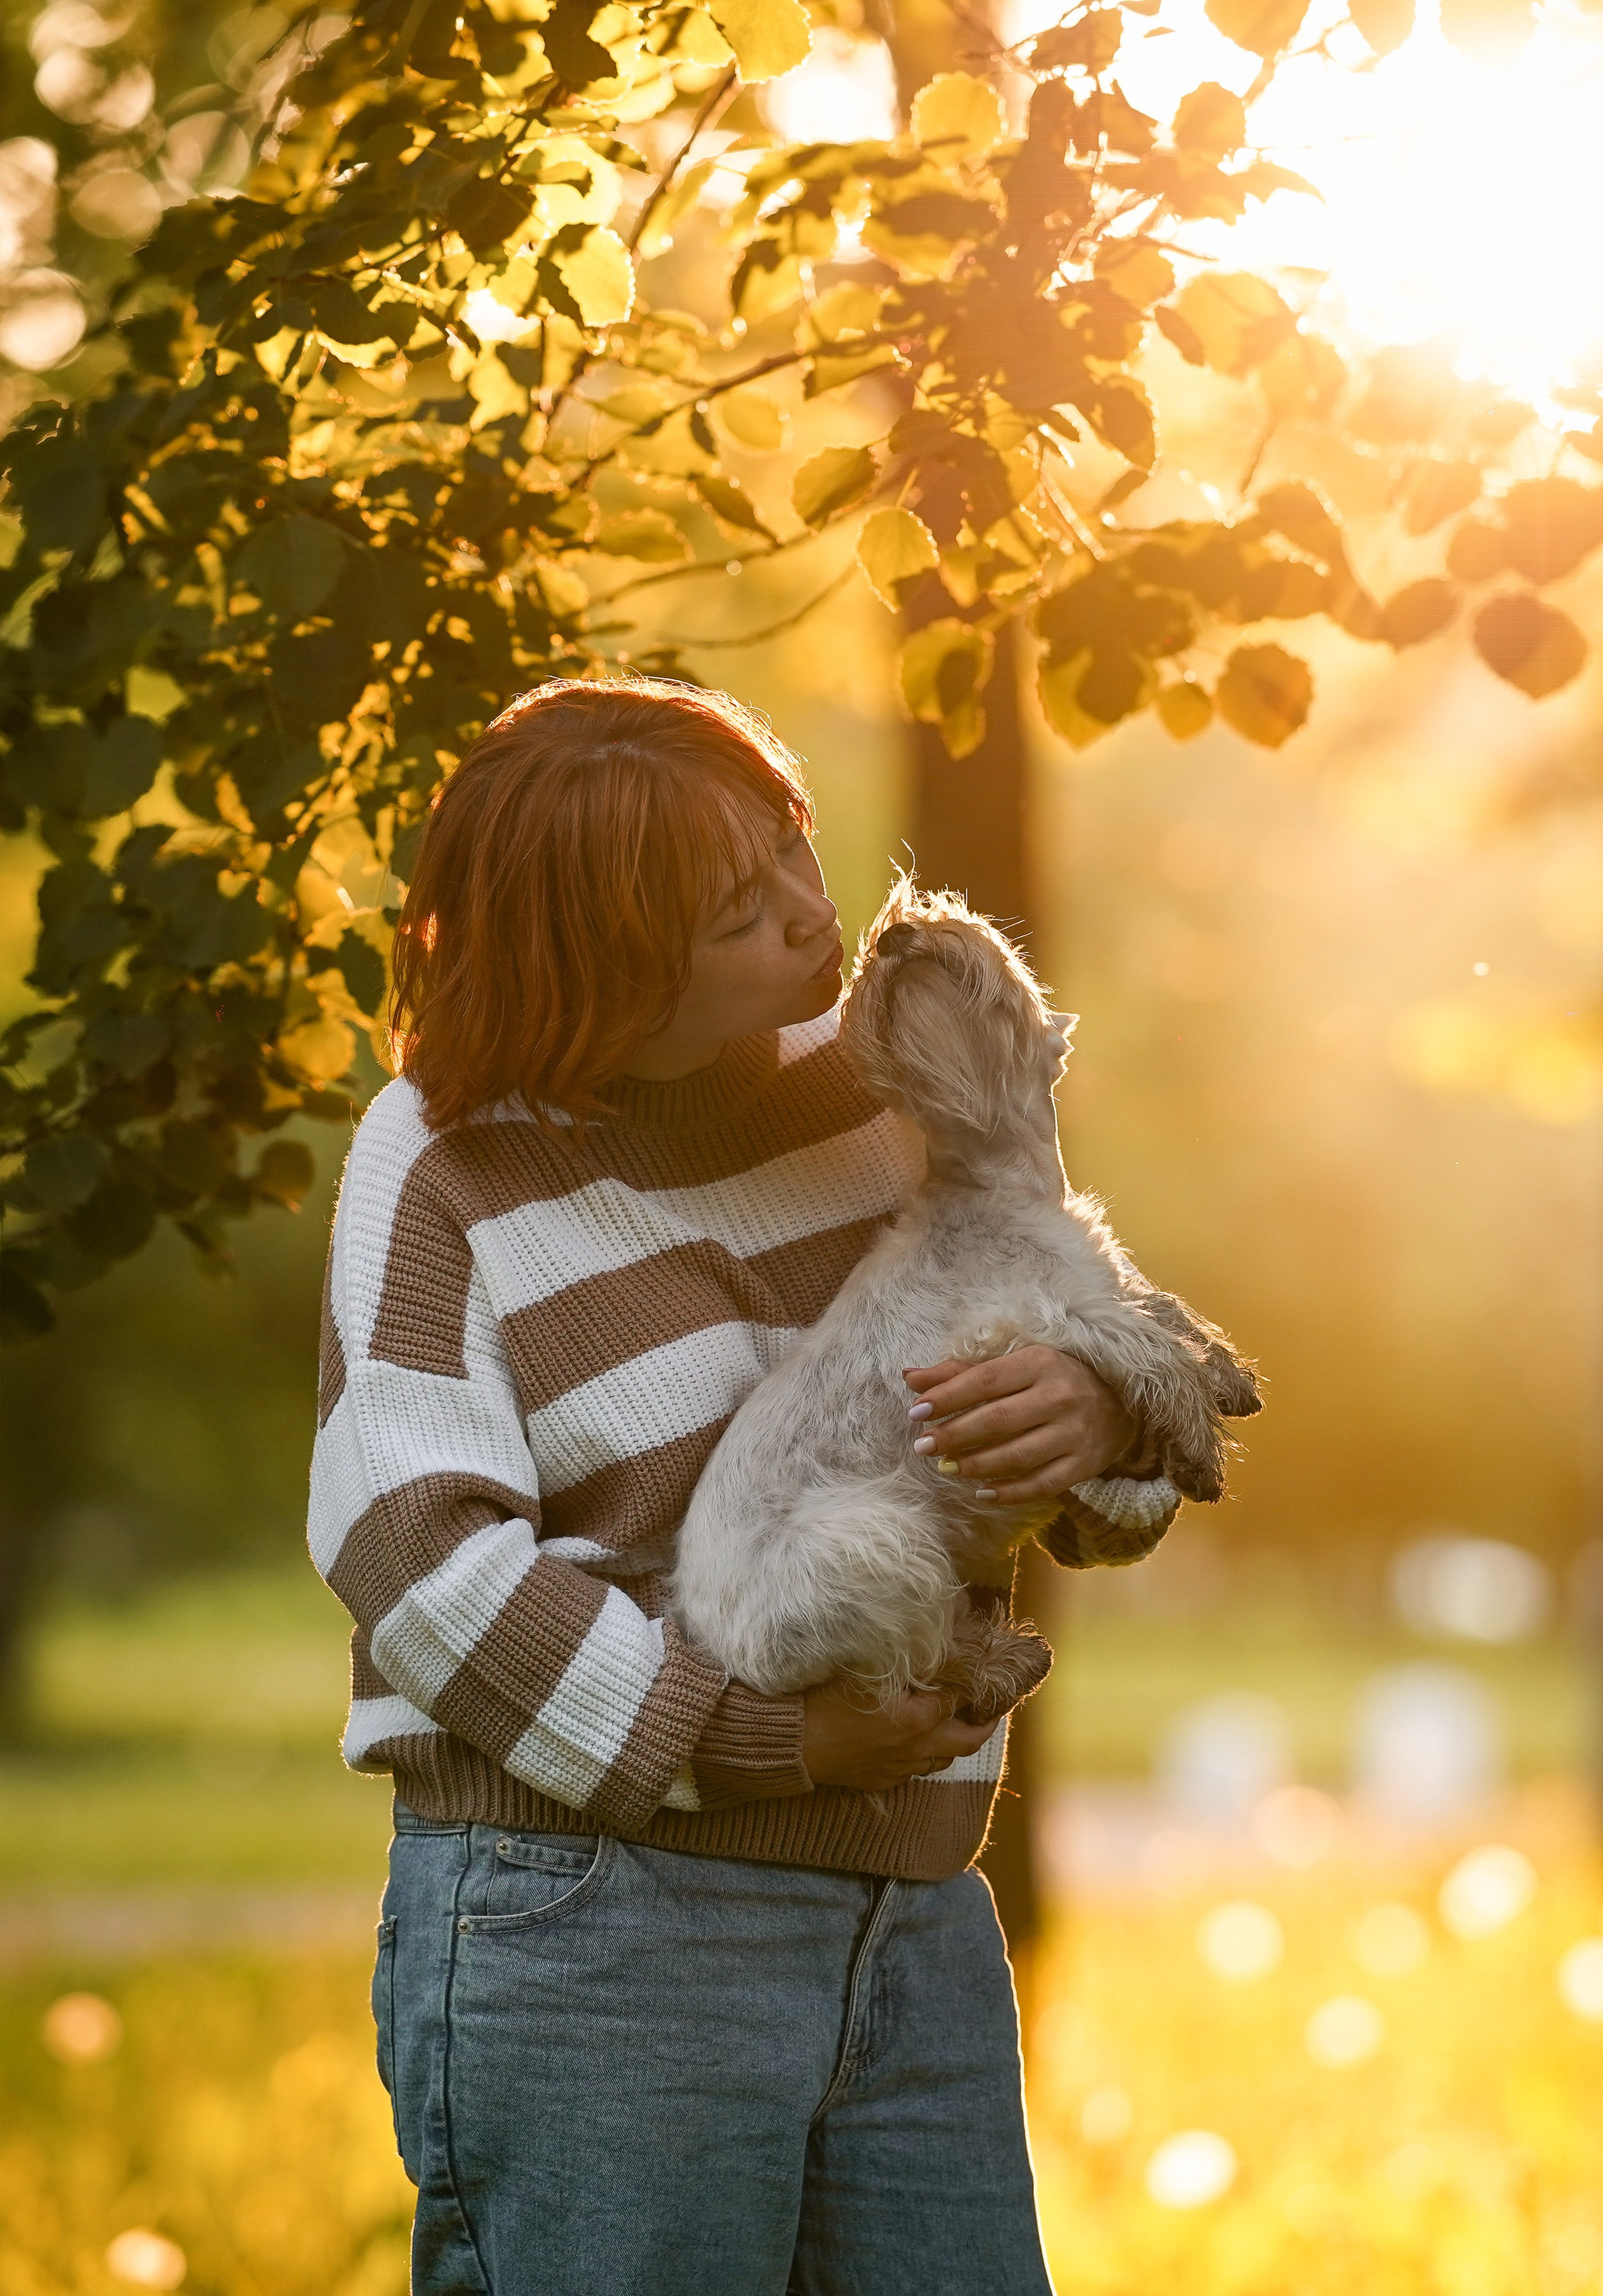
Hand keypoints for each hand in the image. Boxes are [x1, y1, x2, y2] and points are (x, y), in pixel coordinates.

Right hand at [801, 1679, 995, 1790]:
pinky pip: (914, 1772)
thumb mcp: (867, 1669)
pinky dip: (923, 1757)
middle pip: (966, 1741)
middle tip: (991, 1712)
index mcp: (919, 1719)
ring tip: (955, 1725)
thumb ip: (905, 1660)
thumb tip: (933, 1646)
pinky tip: (916, 1744)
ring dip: (952, 1743)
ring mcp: (900, 1769)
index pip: (960, 1699)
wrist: (793, 1743)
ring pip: (942, 1761)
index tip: (980, 1672)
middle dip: (983, 1725)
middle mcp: (917, 1748)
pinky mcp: (881, 1781)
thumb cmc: (825, 1698)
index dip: (972, 1683)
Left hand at [902, 1344, 1133, 1504]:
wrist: (1119, 1401)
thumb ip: (961, 1371)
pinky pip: (1042, 1485)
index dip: (947, 1397)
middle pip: (997, 1420)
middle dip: (954, 1435)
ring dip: (976, 1465)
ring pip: (1017, 1456)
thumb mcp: (1014, 1364)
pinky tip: (981, 1491)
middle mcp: (1060, 1396)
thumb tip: (909, 1376)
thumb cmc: (1053, 1378)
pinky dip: (1009, 1492)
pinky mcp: (1084, 1464)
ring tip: (946, 1467)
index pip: (984, 1381)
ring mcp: (1075, 1433)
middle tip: (922, 1446)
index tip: (916, 1412)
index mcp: (1040, 1362)